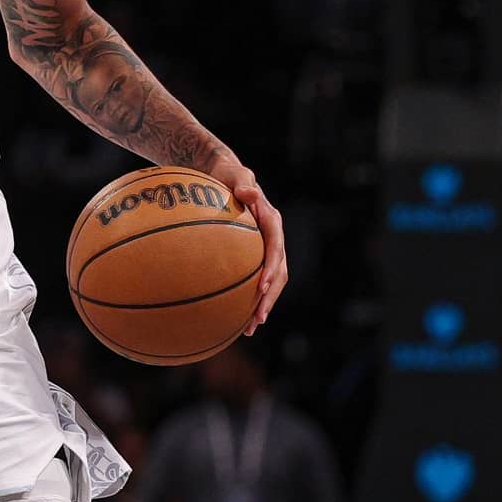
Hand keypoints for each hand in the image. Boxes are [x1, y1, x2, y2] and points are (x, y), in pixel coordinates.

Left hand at [208, 158, 287, 335]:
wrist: (223, 173)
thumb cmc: (227, 173)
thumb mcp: (235, 173)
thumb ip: (243, 182)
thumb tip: (249, 192)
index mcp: (271, 220)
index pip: (276, 248)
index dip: (271, 269)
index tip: (261, 287)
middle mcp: (272, 237)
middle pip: (279, 272)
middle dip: (270, 297)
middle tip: (257, 319)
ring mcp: (265, 247)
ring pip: (271, 281)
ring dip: (263, 304)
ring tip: (250, 327)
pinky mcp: (253, 254)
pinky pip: (255, 279)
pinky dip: (249, 298)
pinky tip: (236, 316)